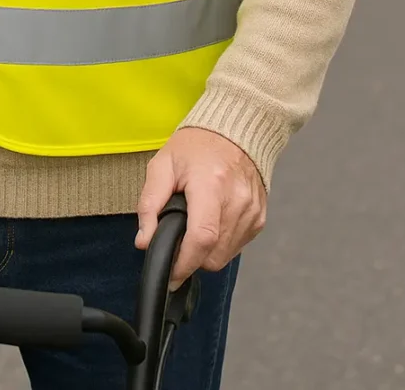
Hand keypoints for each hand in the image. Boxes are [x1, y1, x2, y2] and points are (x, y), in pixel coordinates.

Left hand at [135, 127, 266, 288]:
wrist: (234, 130)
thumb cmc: (196, 147)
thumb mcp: (162, 166)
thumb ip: (149, 205)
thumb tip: (144, 241)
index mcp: (211, 184)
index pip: (201, 238)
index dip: (184, 263)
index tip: (170, 275)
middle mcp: (237, 200)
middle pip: (213, 255)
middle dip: (192, 258)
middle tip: (179, 238)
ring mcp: (252, 211)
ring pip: (225, 256)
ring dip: (206, 252)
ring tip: (196, 223)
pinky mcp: (259, 217)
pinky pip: (237, 246)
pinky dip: (221, 243)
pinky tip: (212, 221)